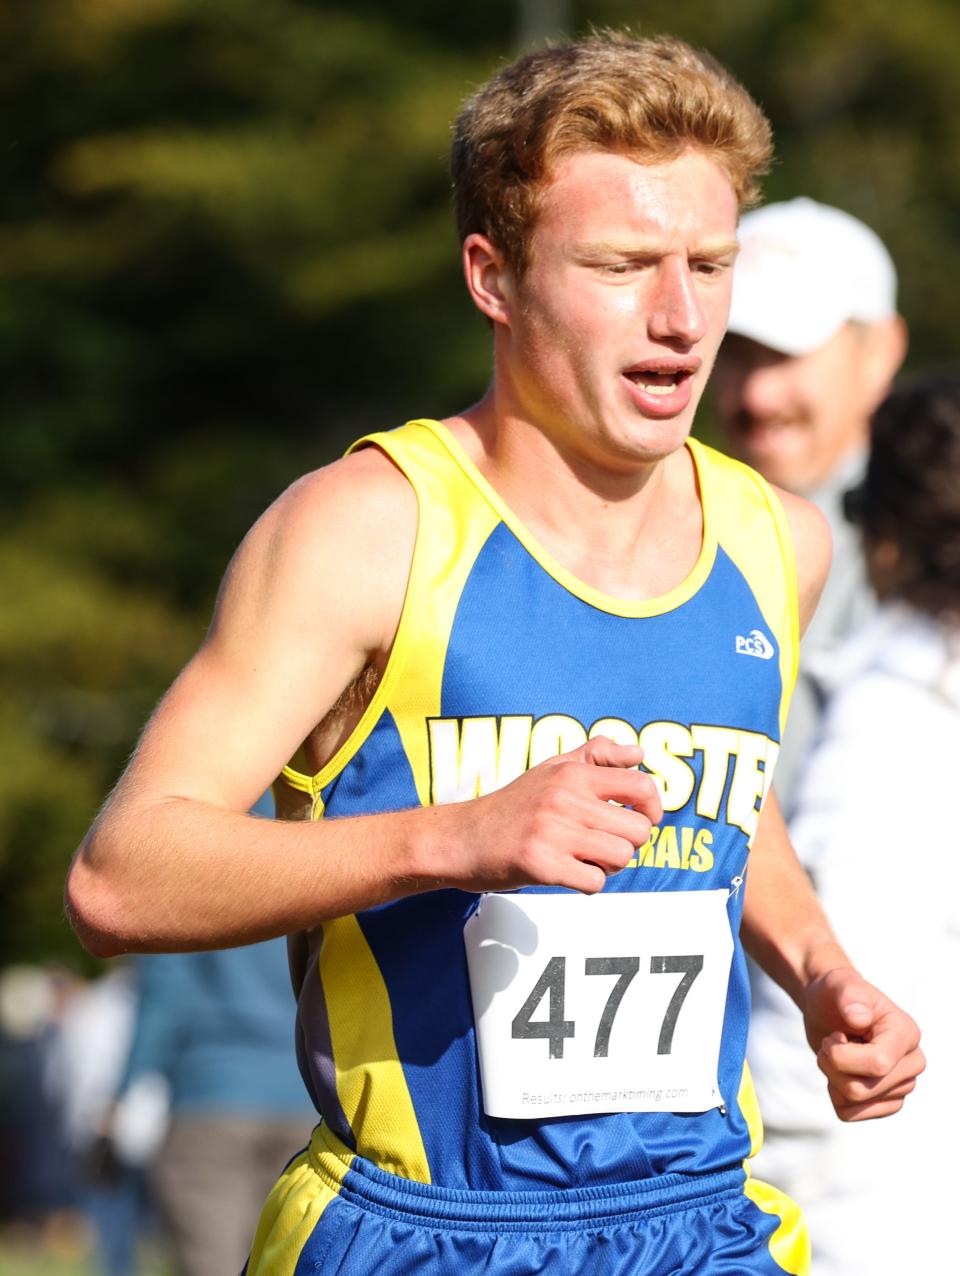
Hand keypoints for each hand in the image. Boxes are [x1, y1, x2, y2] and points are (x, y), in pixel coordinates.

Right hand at [436, 735, 662, 894]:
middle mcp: (565, 798)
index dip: (652, 808)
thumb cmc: (510, 806)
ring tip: (585, 858)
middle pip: (639, 830)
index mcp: (572, 773)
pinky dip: (588, 883)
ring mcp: (553, 832)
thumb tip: (638, 754)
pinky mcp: (542, 865)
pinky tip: (568, 873)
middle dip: (628, 844)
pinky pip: (595, 882)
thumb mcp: (550, 769)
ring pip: (621, 857)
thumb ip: (595, 756)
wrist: (461, 838)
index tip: (641, 819)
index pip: (641, 786)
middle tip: (603, 845)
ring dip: (609, 866)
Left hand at [803, 966, 923, 1120]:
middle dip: (832, 1065)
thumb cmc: (835, 994)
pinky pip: (850, 1114)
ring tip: (837, 1055)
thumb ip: (849, 994)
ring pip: (855, 1103)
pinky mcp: (886, 1101)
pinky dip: (834, 1095)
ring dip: (832, 1078)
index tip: (832, 1035)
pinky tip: (840, 1072)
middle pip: (863, 1088)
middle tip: (831, 1042)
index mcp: (907, 1033)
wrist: (828, 1007)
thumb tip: (860, 1017)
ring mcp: (901, 1085)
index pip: (879, 1065)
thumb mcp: (838, 984)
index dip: (842, 1056)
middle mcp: (912, 1063)